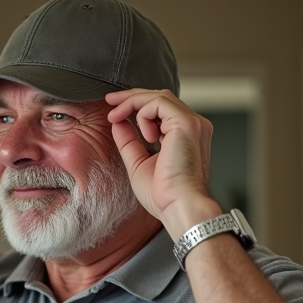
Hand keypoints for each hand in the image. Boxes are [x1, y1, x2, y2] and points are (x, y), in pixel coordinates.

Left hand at [106, 89, 219, 238]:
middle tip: (110, 101)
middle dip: (132, 97)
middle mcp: (193, 126)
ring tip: (116, 117)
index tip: (115, 111)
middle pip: (161, 97)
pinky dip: (143, 113)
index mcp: (185, 135)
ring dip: (133, 102)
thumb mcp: (139, 162)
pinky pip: (159, 103)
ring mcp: (192, 123)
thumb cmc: (165, 195)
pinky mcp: (187, 123)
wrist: (179, 206)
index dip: (136, 104)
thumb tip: (118, 123)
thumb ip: (130, 141)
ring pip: (159, 96)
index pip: (161, 109)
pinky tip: (143, 135)